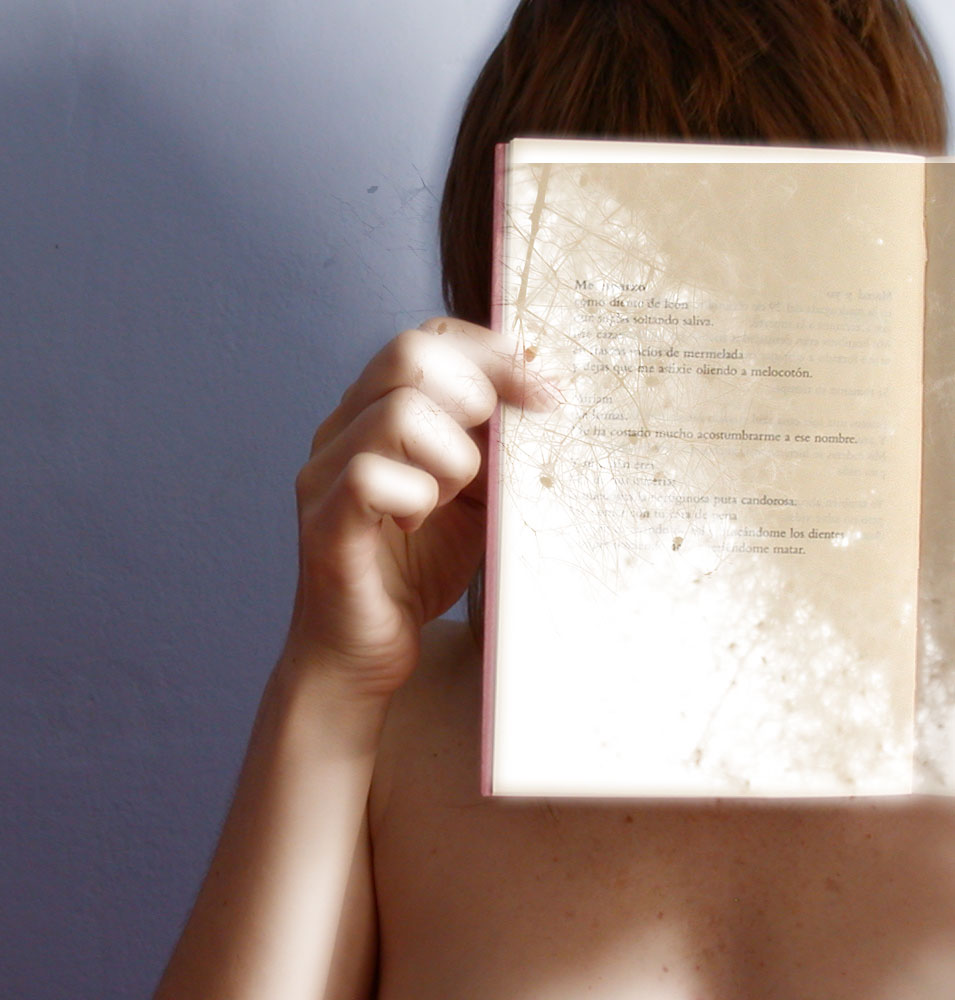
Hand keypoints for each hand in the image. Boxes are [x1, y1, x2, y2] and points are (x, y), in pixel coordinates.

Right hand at [281, 317, 559, 697]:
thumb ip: (493, 444)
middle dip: (476, 397)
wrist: (365, 651)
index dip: (493, 352)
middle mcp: (343, 429)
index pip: (429, 337)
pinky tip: (418, 526)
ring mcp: (326, 473)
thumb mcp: (474, 493)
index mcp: (377, 410)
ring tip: (451, 500)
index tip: (544, 391)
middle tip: (492, 455)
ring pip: (397, 415)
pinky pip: (370, 479)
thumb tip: (544, 394)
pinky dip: (416, 499)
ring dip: (451, 458)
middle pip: (409, 355)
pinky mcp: (325, 523)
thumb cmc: (421, 567)